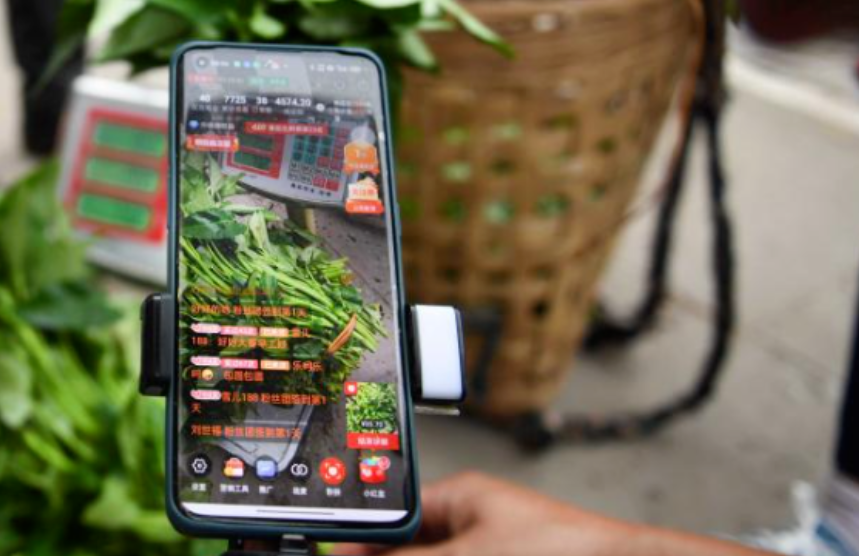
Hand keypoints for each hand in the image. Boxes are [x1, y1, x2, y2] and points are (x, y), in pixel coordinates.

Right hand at [338, 472, 772, 555]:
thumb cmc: (566, 549)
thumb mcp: (470, 555)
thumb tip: (356, 554)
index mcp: (460, 497)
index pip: (394, 512)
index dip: (362, 537)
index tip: (333, 552)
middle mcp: (469, 523)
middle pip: (409, 544)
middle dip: (383, 553)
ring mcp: (483, 548)